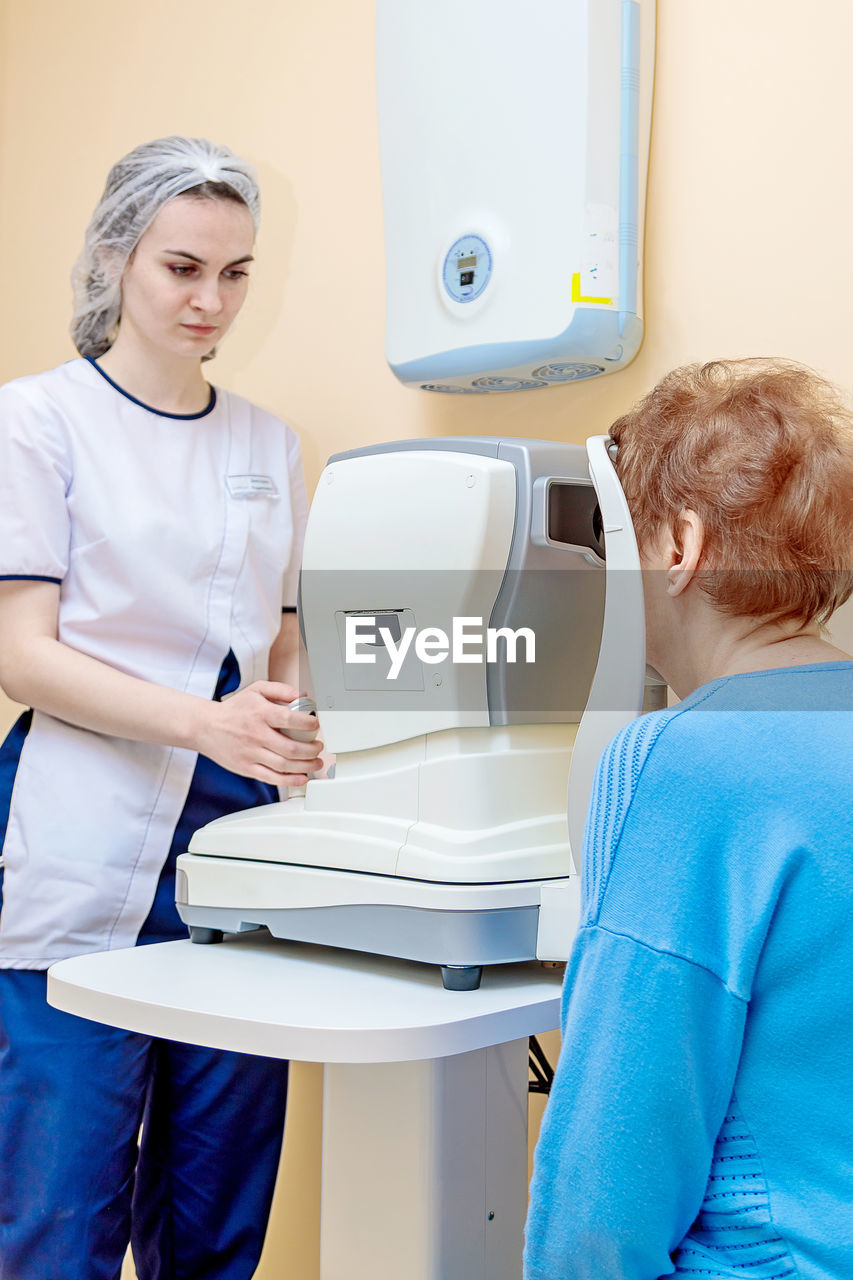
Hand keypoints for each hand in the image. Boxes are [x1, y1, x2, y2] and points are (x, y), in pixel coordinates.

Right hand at [195, 681, 323, 784]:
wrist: (205, 727)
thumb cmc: (234, 709)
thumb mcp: (256, 690)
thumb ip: (280, 690)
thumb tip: (303, 696)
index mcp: (260, 713)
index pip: (290, 719)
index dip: (308, 724)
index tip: (316, 725)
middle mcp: (255, 734)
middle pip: (291, 748)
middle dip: (312, 749)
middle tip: (319, 746)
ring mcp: (250, 753)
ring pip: (284, 765)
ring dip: (306, 765)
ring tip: (316, 761)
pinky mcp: (246, 768)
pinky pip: (272, 778)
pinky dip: (290, 780)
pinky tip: (302, 777)